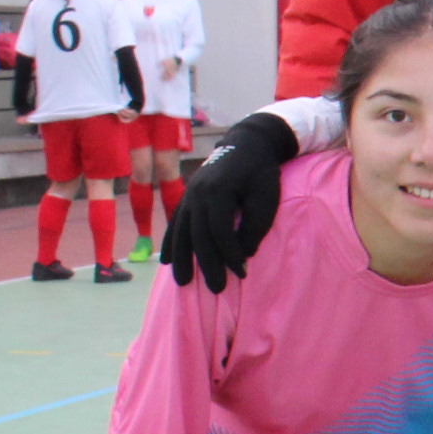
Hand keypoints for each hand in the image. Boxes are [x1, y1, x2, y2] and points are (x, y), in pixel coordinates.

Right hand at [161, 114, 300, 286]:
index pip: (220, 231)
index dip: (230, 254)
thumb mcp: (266, 198)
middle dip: (207, 264)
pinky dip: (170, 242)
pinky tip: (167, 261)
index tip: (242, 272)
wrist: (247, 144)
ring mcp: (188, 195)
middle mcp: (197, 193)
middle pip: (198, 235)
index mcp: (217, 191)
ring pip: (181, 231)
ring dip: (182, 258)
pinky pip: (175, 223)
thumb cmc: (261, 173)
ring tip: (183, 282)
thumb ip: (254, 227)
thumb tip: (242, 255)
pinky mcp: (187, 197)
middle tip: (217, 289)